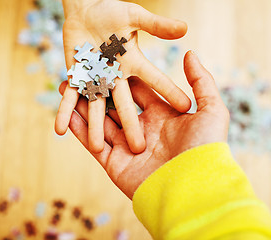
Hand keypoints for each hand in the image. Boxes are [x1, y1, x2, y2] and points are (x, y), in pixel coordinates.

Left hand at [55, 0, 190, 153]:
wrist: (87, 11)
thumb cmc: (112, 11)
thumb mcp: (135, 16)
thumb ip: (156, 24)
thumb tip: (184, 27)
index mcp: (133, 64)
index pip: (155, 79)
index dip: (169, 91)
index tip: (186, 107)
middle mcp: (116, 78)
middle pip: (124, 104)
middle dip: (131, 124)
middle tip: (140, 148)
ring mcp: (96, 80)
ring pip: (96, 106)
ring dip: (94, 126)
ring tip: (95, 148)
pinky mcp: (77, 78)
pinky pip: (70, 97)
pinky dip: (65, 111)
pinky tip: (59, 129)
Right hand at [59, 51, 229, 198]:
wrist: (194, 189)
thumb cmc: (205, 148)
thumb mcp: (211, 109)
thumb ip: (201, 81)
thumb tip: (189, 53)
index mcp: (162, 117)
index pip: (138, 92)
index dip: (123, 78)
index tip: (110, 62)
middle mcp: (142, 130)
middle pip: (115, 105)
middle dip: (99, 90)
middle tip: (82, 73)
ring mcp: (126, 148)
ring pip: (99, 122)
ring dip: (83, 106)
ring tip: (66, 88)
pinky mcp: (114, 164)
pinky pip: (92, 143)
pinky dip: (78, 129)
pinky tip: (66, 114)